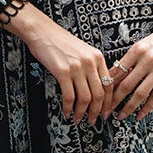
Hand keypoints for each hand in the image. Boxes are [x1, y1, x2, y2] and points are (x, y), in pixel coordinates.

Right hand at [6, 5, 122, 126]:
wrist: (43, 32)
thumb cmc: (61, 42)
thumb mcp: (84, 51)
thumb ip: (92, 67)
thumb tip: (96, 90)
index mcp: (98, 57)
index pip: (109, 85)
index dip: (108, 103)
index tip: (106, 113)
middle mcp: (90, 62)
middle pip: (99, 94)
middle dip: (97, 111)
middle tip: (94, 121)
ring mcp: (77, 67)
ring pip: (85, 98)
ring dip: (82, 112)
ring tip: (79, 119)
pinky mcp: (62, 72)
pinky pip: (69, 96)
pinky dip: (69, 108)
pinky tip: (67, 112)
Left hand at [103, 9, 152, 122]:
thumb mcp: (142, 44)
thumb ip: (130, 60)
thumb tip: (115, 77)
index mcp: (137, 50)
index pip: (117, 71)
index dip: (107, 86)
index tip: (101, 96)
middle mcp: (147, 59)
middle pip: (126, 85)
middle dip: (114, 101)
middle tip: (106, 110)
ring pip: (140, 93)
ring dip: (129, 107)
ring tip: (121, 115)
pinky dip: (147, 107)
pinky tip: (140, 114)